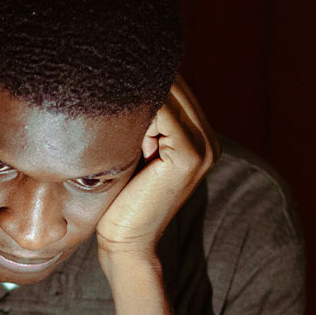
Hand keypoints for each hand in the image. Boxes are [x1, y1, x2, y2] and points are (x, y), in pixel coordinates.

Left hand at [97, 76, 220, 261]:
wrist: (126, 242)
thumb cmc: (120, 199)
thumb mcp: (133, 151)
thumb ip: (141, 122)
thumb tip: (123, 83)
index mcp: (199, 136)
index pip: (175, 87)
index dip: (144, 76)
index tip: (113, 73)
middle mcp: (209, 139)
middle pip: (175, 86)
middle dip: (140, 81)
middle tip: (106, 79)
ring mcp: (204, 147)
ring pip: (169, 95)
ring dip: (138, 101)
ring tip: (113, 121)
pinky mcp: (190, 156)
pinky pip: (163, 115)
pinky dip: (139, 115)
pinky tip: (120, 132)